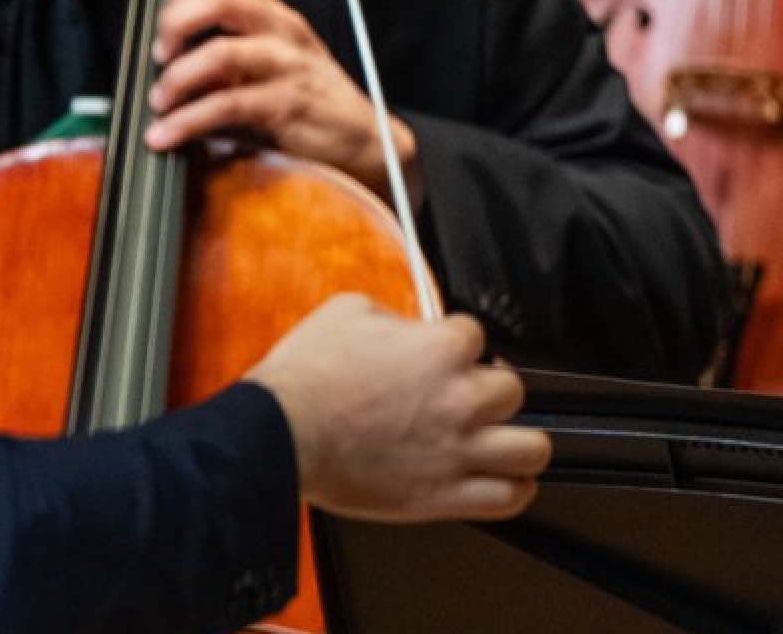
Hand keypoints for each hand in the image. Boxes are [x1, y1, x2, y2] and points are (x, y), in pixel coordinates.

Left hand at [144, 0, 416, 198]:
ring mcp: (288, 65)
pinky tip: (167, 134)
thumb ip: (225, 52)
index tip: (163, 28)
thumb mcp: (270, 62)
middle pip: (219, 0)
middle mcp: (283, 31)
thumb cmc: (308, 98)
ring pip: (220, 54)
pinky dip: (186, 121)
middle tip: (158, 57)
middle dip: (174, 24)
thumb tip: (165, 61)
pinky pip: (227, 105)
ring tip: (158, 103)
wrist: (363, 137)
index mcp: (275, 15)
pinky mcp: (289, 103)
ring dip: (176, 79)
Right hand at [247, 296, 549, 522]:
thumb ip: (391, 314)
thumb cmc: (304, 378)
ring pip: (531, 449)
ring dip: (517, 442)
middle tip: (465, 396)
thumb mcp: (343, 312)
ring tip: (498, 440)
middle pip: (513, 390)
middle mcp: (461, 400)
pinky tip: (501, 479)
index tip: (440, 354)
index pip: (475, 334)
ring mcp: (457, 450)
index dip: (455, 342)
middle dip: (488, 390)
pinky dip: (513, 489)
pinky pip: (509, 498)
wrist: (279, 432)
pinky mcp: (444, 495)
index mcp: (441, 350)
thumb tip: (403, 324)